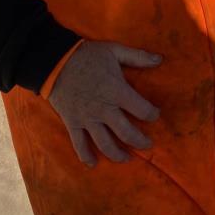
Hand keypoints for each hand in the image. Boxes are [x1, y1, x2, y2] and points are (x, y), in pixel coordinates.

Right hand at [48, 41, 160, 165]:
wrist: (54, 61)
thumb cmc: (87, 55)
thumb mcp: (114, 50)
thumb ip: (138, 56)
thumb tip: (160, 59)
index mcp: (117, 91)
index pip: (142, 110)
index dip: (152, 114)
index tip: (155, 115)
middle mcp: (104, 109)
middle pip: (127, 133)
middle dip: (140, 141)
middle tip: (148, 145)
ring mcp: (87, 119)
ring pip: (105, 144)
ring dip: (118, 154)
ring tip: (127, 159)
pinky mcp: (73, 123)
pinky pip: (80, 144)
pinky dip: (86, 156)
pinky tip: (93, 164)